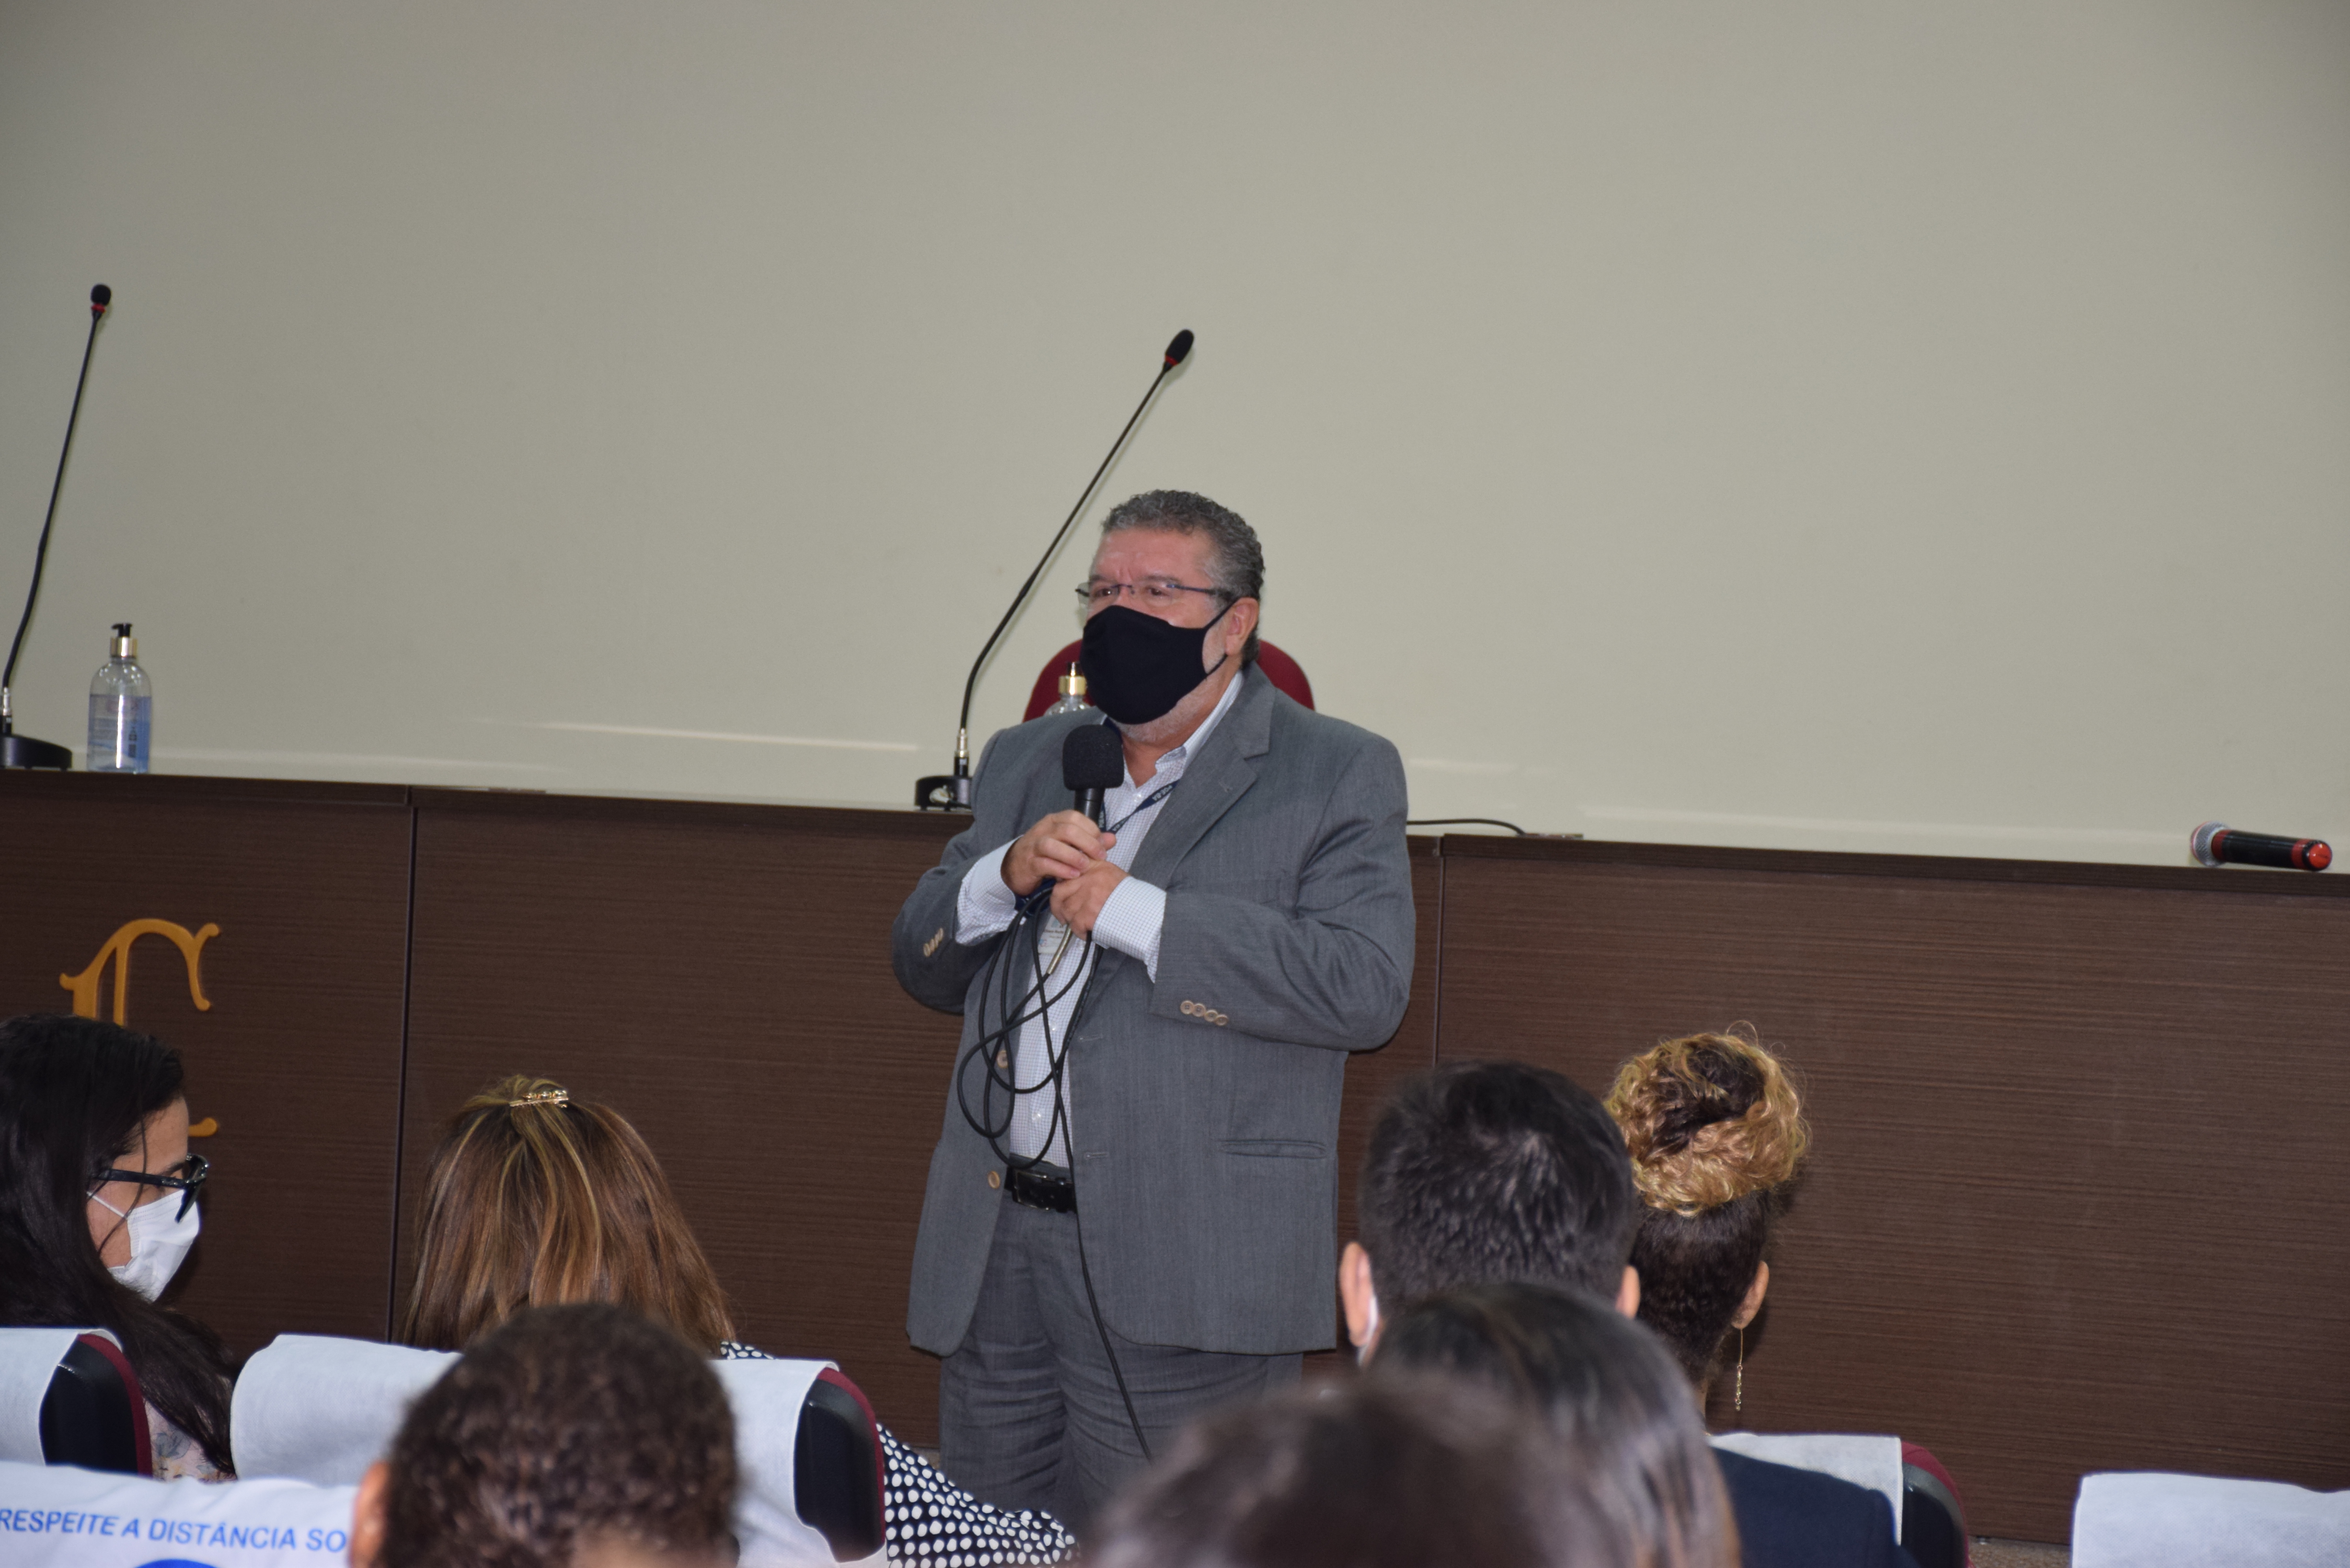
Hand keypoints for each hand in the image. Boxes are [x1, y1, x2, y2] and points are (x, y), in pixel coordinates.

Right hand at [1003, 811, 1117, 896]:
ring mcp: (1034, 846)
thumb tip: (1112, 838)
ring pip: (1052, 845)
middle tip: (1100, 857)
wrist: (1017, 866)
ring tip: (1085, 866)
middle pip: (1066, 830)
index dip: (1091, 829)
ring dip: (1072, 856)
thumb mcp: (1068, 843)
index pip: (1074, 817)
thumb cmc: (1047, 853)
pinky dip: (1060, 869)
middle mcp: (1043, 830)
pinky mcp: (1029, 863)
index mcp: (1054, 821)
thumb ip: (1090, 840)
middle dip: (1087, 843)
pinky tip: (1073, 875)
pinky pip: (1044, 864)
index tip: (1102, 844)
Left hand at [1050, 858, 1127, 937]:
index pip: (1067, 871)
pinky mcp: (1089, 914)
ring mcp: (1088, 896)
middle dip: (1058, 905)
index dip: (1061, 885)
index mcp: (1094, 866)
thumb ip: (1092, 872)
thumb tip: (1071, 879)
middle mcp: (1089, 878)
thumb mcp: (1112, 873)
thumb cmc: (1130, 895)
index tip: (1061, 894)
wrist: (1143, 911)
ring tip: (1079, 924)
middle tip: (1061, 914)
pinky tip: (1086, 932)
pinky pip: (1075, 924)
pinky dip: (1079, 931)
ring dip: (1071, 920)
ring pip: (1066, 910)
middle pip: (1060, 891)